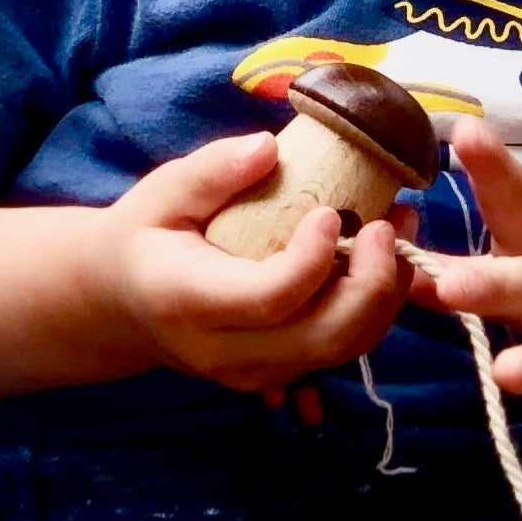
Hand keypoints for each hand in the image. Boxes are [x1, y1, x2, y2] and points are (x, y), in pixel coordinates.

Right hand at [87, 130, 409, 397]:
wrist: (123, 304)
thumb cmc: (144, 238)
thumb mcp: (161, 192)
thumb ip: (211, 171)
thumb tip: (268, 147)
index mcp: (189, 302)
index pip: (269, 299)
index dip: (313, 260)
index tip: (330, 213)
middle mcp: (225, 351)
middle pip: (323, 336)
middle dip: (373, 281)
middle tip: (390, 220)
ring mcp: (256, 372)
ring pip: (344, 349)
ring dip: (386, 293)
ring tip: (399, 228)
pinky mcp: (279, 374)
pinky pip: (342, 349)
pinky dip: (373, 307)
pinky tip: (380, 256)